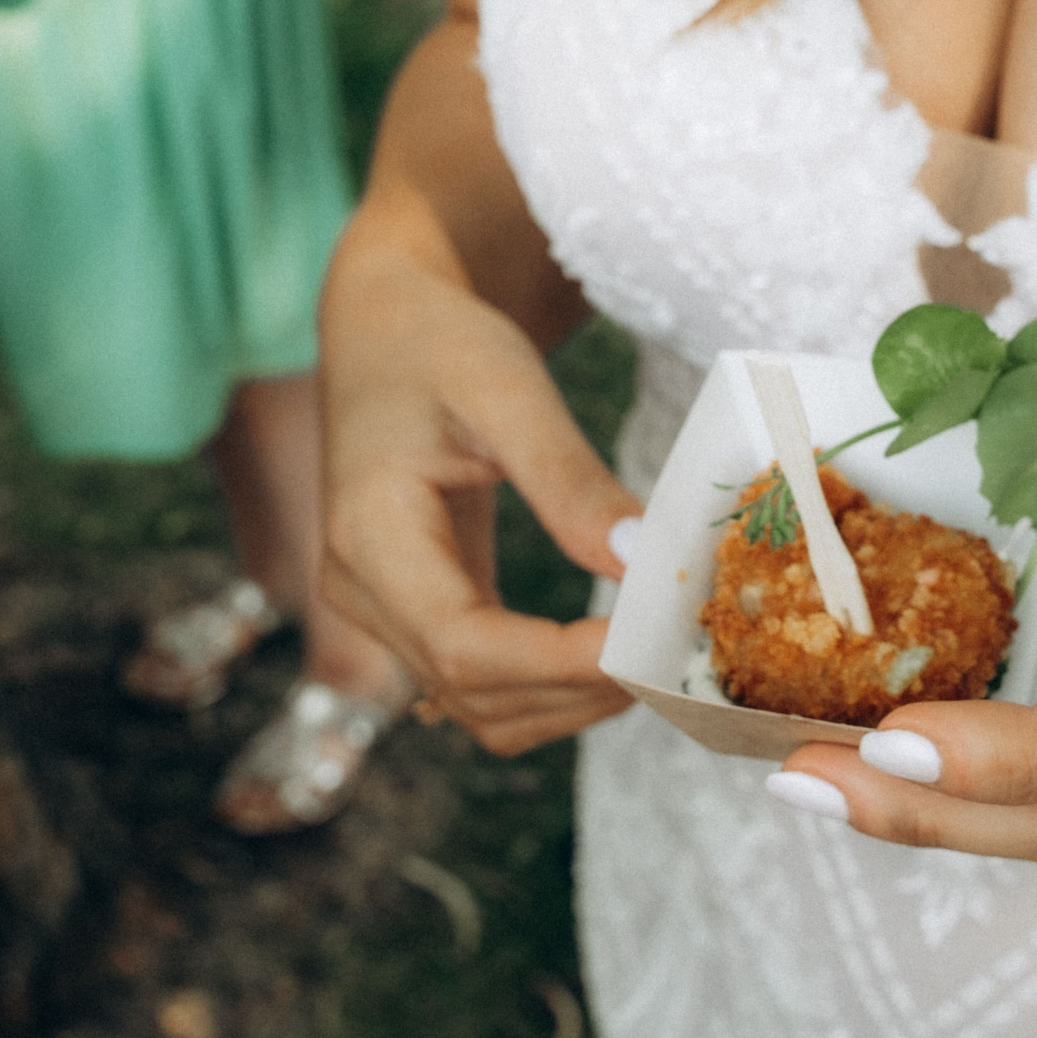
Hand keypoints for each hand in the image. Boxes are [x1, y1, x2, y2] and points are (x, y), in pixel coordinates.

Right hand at [314, 237, 640, 754]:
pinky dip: (551, 684)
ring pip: (479, 709)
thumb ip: (570, 481)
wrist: (384, 327)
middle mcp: (361, 591)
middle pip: (474, 694)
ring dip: (570, 702)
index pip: (465, 645)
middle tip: (675, 656)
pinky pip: (482, 681)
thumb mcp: (508, 390)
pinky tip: (612, 649)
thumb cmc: (441, 343)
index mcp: (369, 537)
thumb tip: (641, 564)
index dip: (560, 664)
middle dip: (579, 692)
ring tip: (653, 656)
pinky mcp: (414, 610)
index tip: (649, 647)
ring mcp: (381, 610)